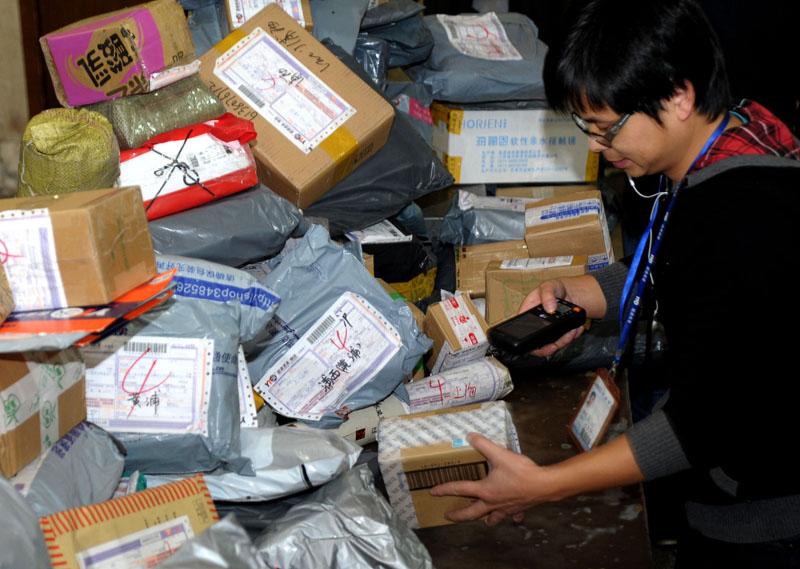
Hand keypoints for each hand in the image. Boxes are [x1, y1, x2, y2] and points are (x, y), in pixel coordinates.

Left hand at [430, 433, 556, 525]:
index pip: (460, 489)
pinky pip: (511, 515)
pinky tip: (512, 516)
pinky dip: (509, 516)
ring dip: (484, 519)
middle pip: (471, 513)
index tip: (433, 492)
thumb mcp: (500, 454)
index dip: (445, 489)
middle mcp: (492, 503)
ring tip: (481, 519)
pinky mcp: (518, 509)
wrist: (545, 485)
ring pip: (491, 518)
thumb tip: (469, 436)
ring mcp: (505, 508)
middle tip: (448, 516)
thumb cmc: (521, 471)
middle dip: (458, 516)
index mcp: (485, 490)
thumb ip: (483, 444)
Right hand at [517, 279, 585, 357]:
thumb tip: (550, 308)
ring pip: (553, 345)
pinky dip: (573, 336)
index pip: (522, 332)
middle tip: (565, 337)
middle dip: (554, 345)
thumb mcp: (548, 286)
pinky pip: (564, 341)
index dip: (529, 343)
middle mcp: (536, 325)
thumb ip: (547, 295)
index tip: (542, 344)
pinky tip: (576, 327)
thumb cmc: (554, 288)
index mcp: (527, 313)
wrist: (569, 292)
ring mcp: (547, 331)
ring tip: (573, 329)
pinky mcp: (559, 334)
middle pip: (539, 345)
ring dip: (565, 340)